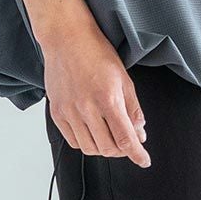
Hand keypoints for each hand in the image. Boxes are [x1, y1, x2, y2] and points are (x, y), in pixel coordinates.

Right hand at [42, 25, 150, 166]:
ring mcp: (69, 111)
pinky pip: (73, 141)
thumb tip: (139, 133)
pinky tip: (93, 133)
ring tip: (110, 137)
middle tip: (127, 142)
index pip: (125, 139)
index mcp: (107, 99)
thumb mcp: (124, 79)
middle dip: (122, 151)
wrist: (66, 39)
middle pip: (108, 148)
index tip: (144, 160)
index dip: (137, 154)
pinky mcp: (57, 113)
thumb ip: (133, 109)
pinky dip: (86, 143)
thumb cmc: (96, 53)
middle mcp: (86, 108)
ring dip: (104, 148)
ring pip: (90, 148)